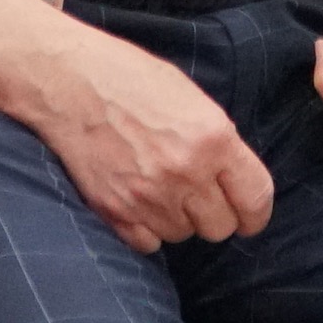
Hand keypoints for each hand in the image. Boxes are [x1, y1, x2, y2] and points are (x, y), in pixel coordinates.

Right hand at [31, 20, 278, 253]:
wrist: (68, 81)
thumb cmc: (130, 79)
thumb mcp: (191, 98)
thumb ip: (218, 141)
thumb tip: (233, 178)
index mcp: (213, 138)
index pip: (255, 199)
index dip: (254, 214)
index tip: (249, 218)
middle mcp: (185, 172)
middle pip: (220, 227)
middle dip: (213, 214)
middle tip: (196, 193)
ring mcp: (148, 195)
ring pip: (183, 235)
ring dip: (177, 218)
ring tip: (158, 185)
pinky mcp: (114, 211)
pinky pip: (148, 244)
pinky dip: (147, 229)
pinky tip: (138, 200)